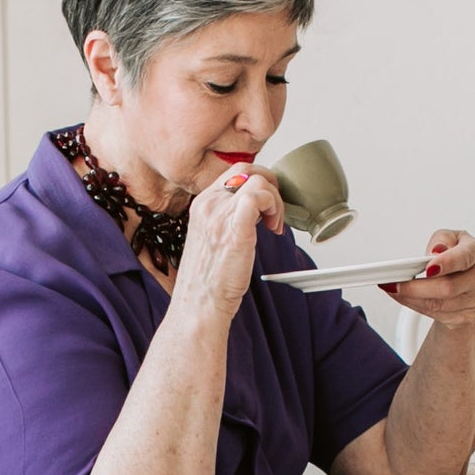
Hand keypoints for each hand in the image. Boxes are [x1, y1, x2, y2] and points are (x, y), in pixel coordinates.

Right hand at [172, 165, 284, 317]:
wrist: (199, 304)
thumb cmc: (209, 279)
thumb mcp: (214, 237)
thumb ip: (228, 218)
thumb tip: (255, 210)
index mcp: (202, 203)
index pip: (234, 173)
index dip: (258, 184)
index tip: (266, 208)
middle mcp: (208, 204)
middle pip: (246, 169)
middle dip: (270, 185)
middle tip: (274, 212)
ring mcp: (219, 214)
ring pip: (257, 180)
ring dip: (275, 200)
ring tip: (274, 224)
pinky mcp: (233, 228)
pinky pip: (258, 196)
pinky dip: (273, 206)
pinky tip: (273, 227)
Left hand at [384, 229, 474, 329]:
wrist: (474, 284)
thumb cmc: (460, 257)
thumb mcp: (452, 238)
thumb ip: (442, 239)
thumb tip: (436, 251)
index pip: (464, 258)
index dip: (446, 263)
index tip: (428, 268)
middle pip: (447, 287)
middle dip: (416, 287)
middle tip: (395, 283)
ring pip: (438, 304)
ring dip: (410, 298)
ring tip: (393, 289)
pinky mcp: (466, 317)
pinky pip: (436, 314)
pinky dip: (415, 306)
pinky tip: (404, 297)